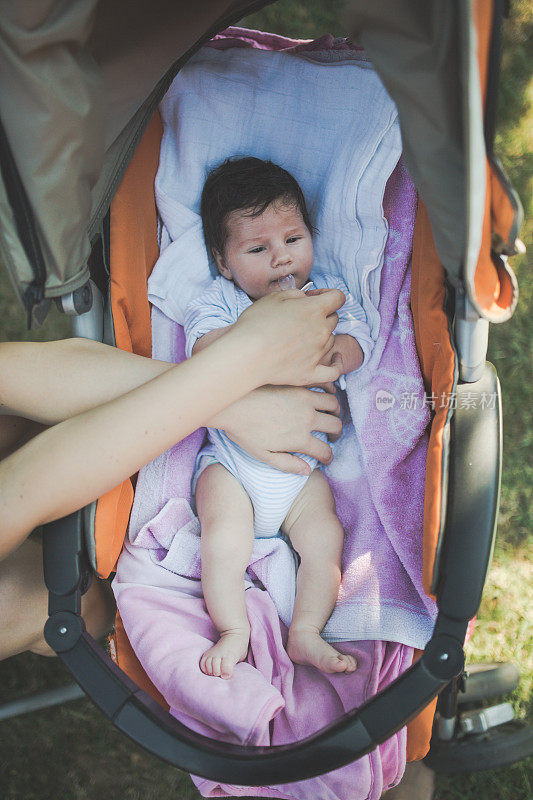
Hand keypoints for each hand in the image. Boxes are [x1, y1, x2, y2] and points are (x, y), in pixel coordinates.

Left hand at [210, 385, 341, 473]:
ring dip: (335, 412)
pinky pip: (322, 387)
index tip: (326, 458)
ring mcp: (304, 399)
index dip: (328, 457)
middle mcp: (307, 419)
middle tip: (331, 436)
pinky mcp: (298, 385)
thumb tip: (308, 470)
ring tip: (328, 416)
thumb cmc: (244, 432)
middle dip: (336, 434)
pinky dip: (327, 393)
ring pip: (333, 404)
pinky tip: (321, 397)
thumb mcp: (263, 456)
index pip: (325, 451)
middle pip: (336, 426)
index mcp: (299, 439)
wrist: (233, 404)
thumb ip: (287, 465)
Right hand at [231, 289, 344, 387]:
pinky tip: (335, 359)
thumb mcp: (273, 298)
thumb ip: (295, 294)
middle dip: (322, 315)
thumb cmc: (256, 324)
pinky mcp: (311, 373)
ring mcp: (318, 353)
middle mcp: (321, 331)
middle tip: (303, 318)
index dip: (328, 294)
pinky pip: (334, 371)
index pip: (337, 297)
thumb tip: (306, 298)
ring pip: (331, 340)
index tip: (315, 297)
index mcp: (314, 309)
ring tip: (303, 337)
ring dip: (322, 336)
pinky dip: (336, 364)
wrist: (246, 354)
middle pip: (333, 319)